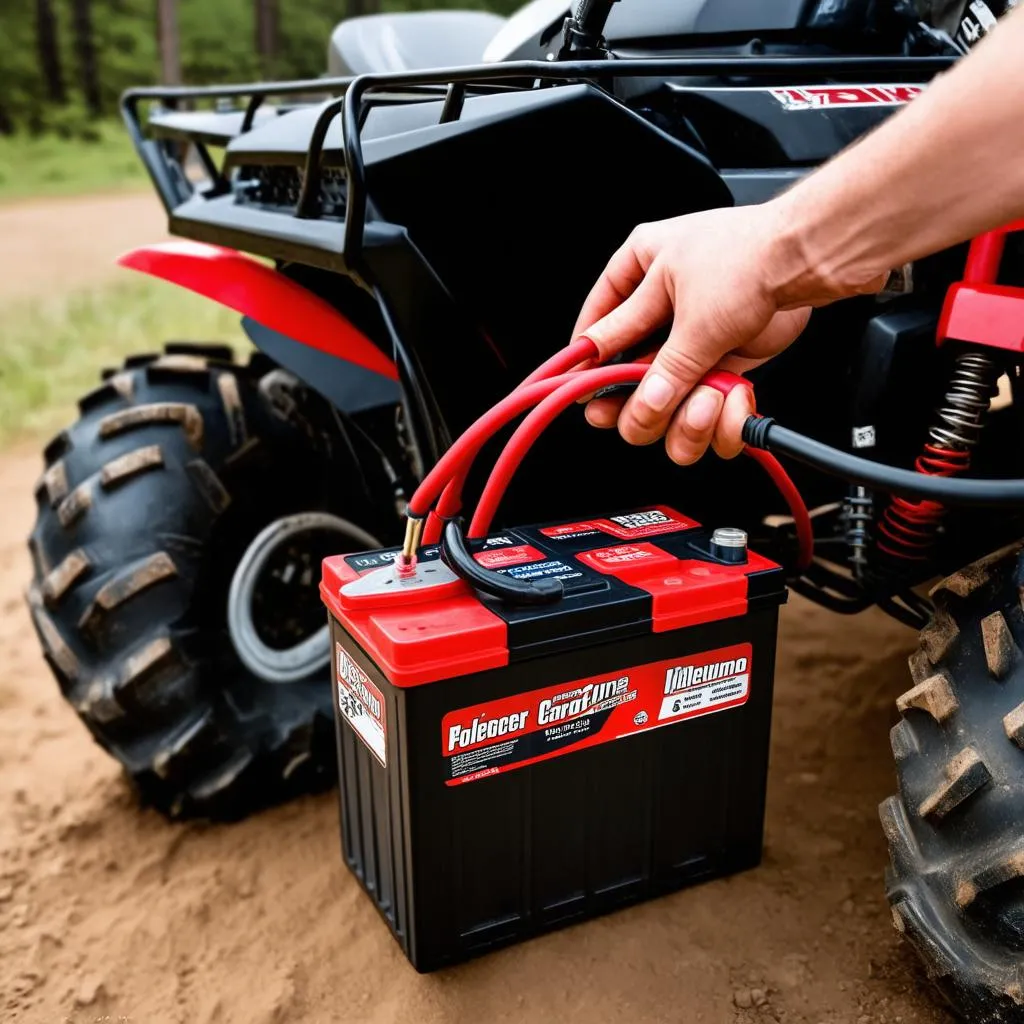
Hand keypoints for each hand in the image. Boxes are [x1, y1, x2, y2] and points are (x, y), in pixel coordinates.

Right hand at [573, 202, 822, 463]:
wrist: (807, 260)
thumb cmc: (749, 256)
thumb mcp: (691, 316)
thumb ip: (660, 367)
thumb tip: (636, 402)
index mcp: (635, 274)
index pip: (594, 334)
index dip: (590, 371)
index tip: (589, 400)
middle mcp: (658, 311)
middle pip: (628, 380)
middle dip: (648, 404)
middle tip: (658, 408)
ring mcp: (690, 341)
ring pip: (668, 405)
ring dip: (690, 419)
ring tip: (710, 399)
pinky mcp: (721, 364)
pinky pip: (705, 410)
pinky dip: (722, 418)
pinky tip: (734, 400)